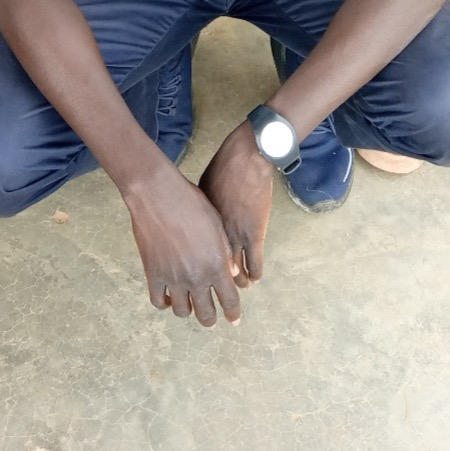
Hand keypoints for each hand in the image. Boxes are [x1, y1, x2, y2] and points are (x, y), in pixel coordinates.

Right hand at [123, 161, 243, 326]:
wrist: (159, 195)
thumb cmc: (192, 203)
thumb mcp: (217, 224)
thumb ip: (225, 252)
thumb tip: (232, 273)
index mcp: (216, 265)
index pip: (229, 301)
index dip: (233, 314)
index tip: (234, 320)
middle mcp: (196, 277)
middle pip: (206, 313)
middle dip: (211, 319)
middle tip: (211, 317)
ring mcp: (173, 278)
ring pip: (182, 312)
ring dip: (189, 310)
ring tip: (190, 303)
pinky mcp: (153, 274)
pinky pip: (158, 301)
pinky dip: (165, 303)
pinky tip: (170, 295)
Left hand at [199, 121, 274, 286]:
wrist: (245, 160)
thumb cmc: (221, 169)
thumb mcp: (201, 191)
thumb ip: (199, 212)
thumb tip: (196, 221)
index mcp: (198, 229)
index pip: (194, 261)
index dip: (198, 273)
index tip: (202, 279)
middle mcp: (213, 238)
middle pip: (212, 273)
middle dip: (216, 287)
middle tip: (221, 291)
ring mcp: (235, 238)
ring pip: (235, 274)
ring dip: (239, 282)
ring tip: (242, 285)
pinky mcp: (254, 235)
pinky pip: (255, 265)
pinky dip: (255, 273)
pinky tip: (255, 277)